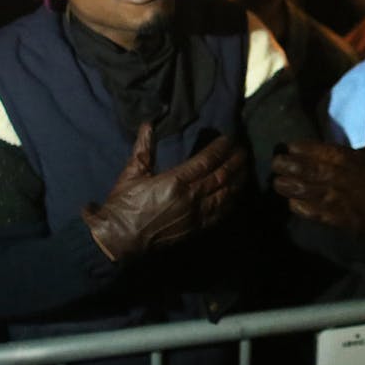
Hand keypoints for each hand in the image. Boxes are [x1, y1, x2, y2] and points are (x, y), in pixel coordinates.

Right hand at [82, 124, 247, 261]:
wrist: (118, 240)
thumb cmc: (123, 205)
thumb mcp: (131, 173)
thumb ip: (143, 148)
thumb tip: (148, 124)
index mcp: (175, 181)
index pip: (206, 161)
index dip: (220, 149)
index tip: (228, 139)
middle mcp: (190, 197)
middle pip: (221, 176)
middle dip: (235, 162)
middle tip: (243, 150)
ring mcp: (195, 215)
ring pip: (225, 195)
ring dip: (238, 180)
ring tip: (245, 168)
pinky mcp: (195, 229)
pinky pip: (220, 214)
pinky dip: (231, 202)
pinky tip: (236, 195)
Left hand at [272, 92, 364, 241]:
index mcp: (359, 161)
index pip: (330, 152)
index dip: (308, 149)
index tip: (290, 146)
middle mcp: (351, 180)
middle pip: (317, 171)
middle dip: (293, 167)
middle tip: (275, 163)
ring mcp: (347, 202)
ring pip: (314, 192)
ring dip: (293, 188)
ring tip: (277, 182)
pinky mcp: (345, 221)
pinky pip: (321, 215)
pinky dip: (305, 209)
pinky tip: (291, 203)